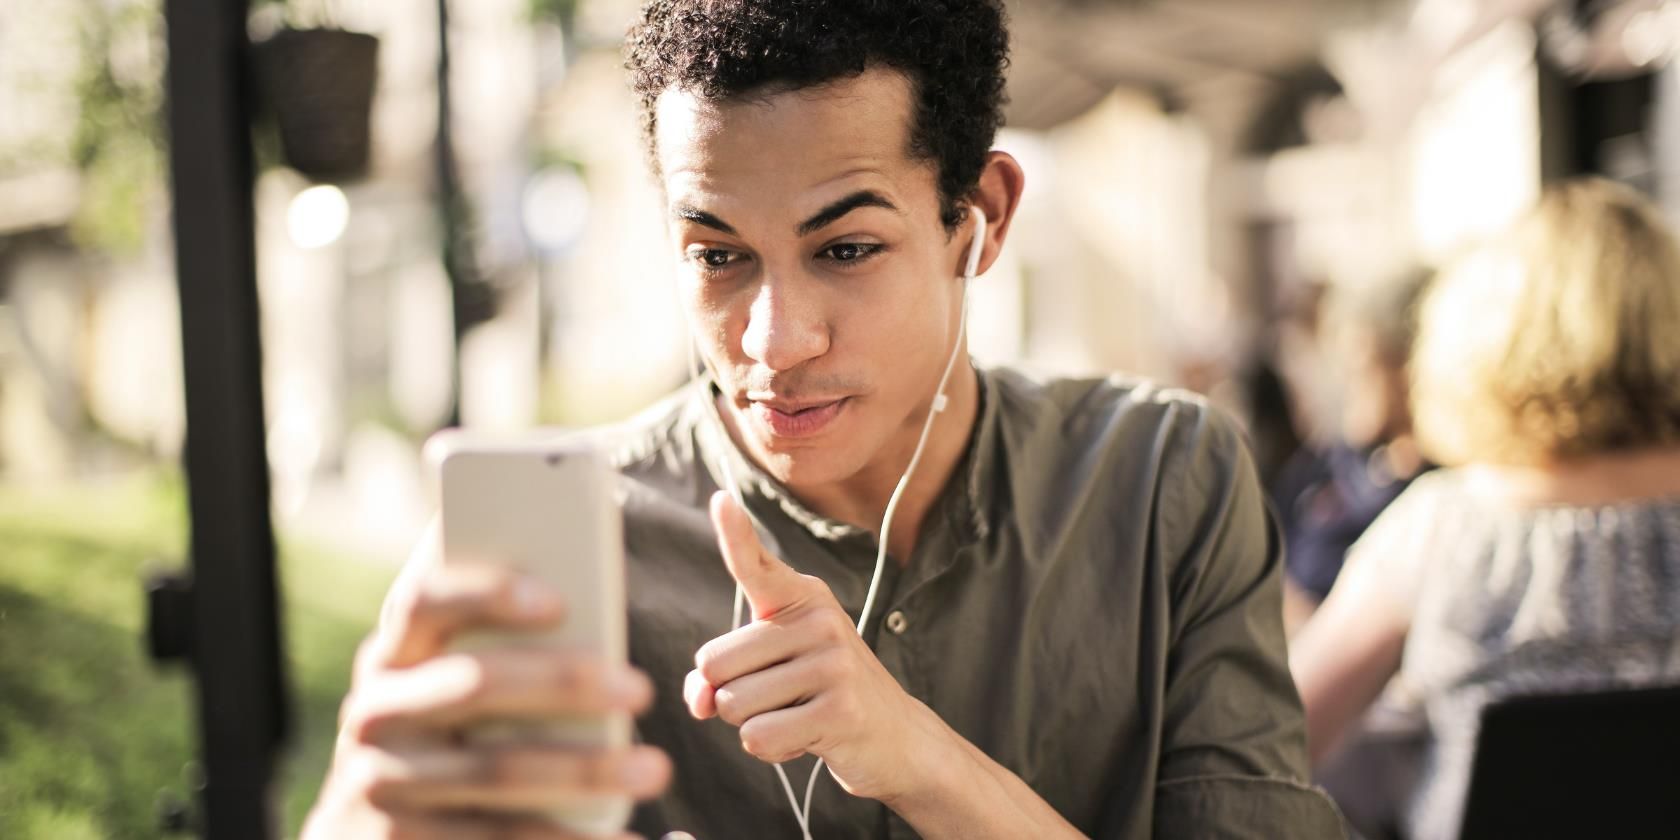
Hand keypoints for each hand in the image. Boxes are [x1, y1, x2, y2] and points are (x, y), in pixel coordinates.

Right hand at [302, 525, 671, 839]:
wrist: (366, 834)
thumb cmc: (442, 732)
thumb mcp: (442, 683)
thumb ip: (495, 646)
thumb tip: (580, 607)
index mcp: (392, 655)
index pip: (424, 604)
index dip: (486, 595)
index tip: (558, 601)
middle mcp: (376, 715)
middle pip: (475, 686)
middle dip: (562, 683)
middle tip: (640, 688)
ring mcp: (383, 784)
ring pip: (496, 770)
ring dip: (584, 770)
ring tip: (653, 768)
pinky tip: (629, 837)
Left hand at [682, 492, 950, 802]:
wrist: (895, 738)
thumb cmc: (818, 697)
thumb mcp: (768, 673)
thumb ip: (720, 677)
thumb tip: (699, 698)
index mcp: (802, 598)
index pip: (756, 565)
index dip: (734, 534)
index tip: (720, 498)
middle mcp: (820, 620)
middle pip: (714, 664)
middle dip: (729, 695)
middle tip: (781, 697)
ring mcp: (834, 662)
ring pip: (732, 705)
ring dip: (752, 724)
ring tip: (798, 715)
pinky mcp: (841, 709)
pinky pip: (758, 737)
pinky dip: (771, 749)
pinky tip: (806, 738)